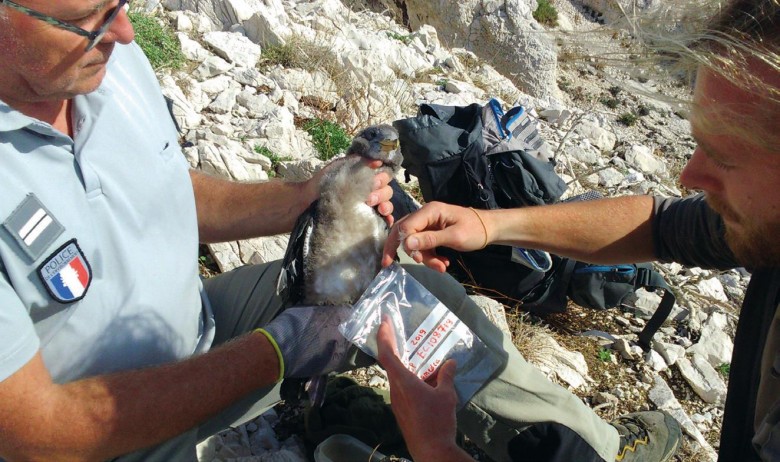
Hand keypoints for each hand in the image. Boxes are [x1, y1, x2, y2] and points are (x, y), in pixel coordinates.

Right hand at [258, 305, 356, 378]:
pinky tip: (321, 354)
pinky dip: (332, 354)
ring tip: (325, 343)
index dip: (343, 314)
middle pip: (350, 329)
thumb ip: (319, 312)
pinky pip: (337, 356)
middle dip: (343, 329)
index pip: (349, 312)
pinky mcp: (335, 363)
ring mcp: (341, 349)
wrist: (279, 350)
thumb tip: (322, 312)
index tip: (338, 316)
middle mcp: (344, 331)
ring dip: (338, 342)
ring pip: (346, 344)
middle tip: (332, 330)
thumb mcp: (305, 310)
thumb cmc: (289, 325)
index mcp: (338, 315)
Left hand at [312, 158, 394, 224]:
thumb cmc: (322, 184)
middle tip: (367, 199)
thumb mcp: (338, 167)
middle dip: (381, 193)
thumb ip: (357, 162)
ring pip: (387, 205)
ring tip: (377, 209)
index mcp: (365, 179)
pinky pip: (382, 222)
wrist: (307, 204)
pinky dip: (388, 221)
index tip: (373, 182)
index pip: (384, 177)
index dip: (382, 179)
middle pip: (387, 191)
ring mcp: (369, 209)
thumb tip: (377, 161)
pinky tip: (386, 221)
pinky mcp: (365, 222)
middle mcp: (370, 193)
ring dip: (386, 206)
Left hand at [376, 320, 472, 461]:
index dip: (384, 335)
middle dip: (395, 347)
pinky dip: (414, 380)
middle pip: (391, 363)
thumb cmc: (437, 421)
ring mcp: (397, 401)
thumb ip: (446, 376)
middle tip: (400, 331)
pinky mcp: (402, 411)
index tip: (384, 321)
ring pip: (399, 377)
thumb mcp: (446, 395)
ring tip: (425, 359)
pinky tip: (430, 382)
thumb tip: (450, 362)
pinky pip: (405, 389)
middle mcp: (396, 389)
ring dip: (409, 366)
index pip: (387, 353)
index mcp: (403, 381)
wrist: (431, 451)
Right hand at [381, 202, 490, 271]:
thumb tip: (407, 244)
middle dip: (402, 250)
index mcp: (430, 211)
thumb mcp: (454, 236)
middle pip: (404, 231)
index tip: (408, 259)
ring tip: (441, 267)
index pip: (406, 226)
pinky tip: (443, 264)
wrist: (490, 229)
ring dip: (425, 257)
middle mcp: (426, 215)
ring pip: (415, 243)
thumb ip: (430, 239)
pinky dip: (431, 256)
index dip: (402, 243)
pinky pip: (424, 246)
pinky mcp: (433, 233)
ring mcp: (429, 224)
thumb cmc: (475, 230)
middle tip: (389, 264)